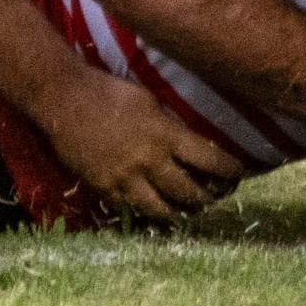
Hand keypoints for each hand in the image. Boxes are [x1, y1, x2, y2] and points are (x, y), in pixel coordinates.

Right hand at [35, 68, 245, 220]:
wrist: (64, 100)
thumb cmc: (110, 92)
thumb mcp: (150, 102)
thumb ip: (170, 126)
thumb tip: (189, 140)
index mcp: (166, 135)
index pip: (210, 161)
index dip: (230, 172)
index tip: (240, 175)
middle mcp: (150, 161)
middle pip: (189, 191)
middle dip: (208, 199)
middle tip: (216, 198)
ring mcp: (126, 178)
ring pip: (162, 208)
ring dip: (180, 214)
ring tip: (189, 213)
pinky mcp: (105, 187)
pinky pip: (132, 209)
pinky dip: (148, 212)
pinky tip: (156, 213)